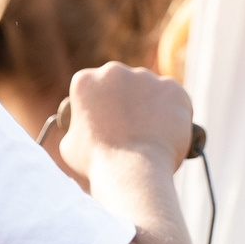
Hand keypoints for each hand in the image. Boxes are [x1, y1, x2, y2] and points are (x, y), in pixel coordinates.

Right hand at [55, 63, 192, 179]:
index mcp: (85, 81)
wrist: (133, 172)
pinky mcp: (173, 88)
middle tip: (131, 128)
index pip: (93, 87)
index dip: (101, 105)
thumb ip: (77, 129)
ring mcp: (146, 78)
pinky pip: (174, 98)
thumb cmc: (97, 164)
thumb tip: (82, 130)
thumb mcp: (70, 147)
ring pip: (150, 89)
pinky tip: (170, 131)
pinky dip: (174, 112)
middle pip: (122, 83)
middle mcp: (114, 71)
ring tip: (151, 134)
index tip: (108, 121)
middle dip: (127, 101)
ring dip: (151, 105)